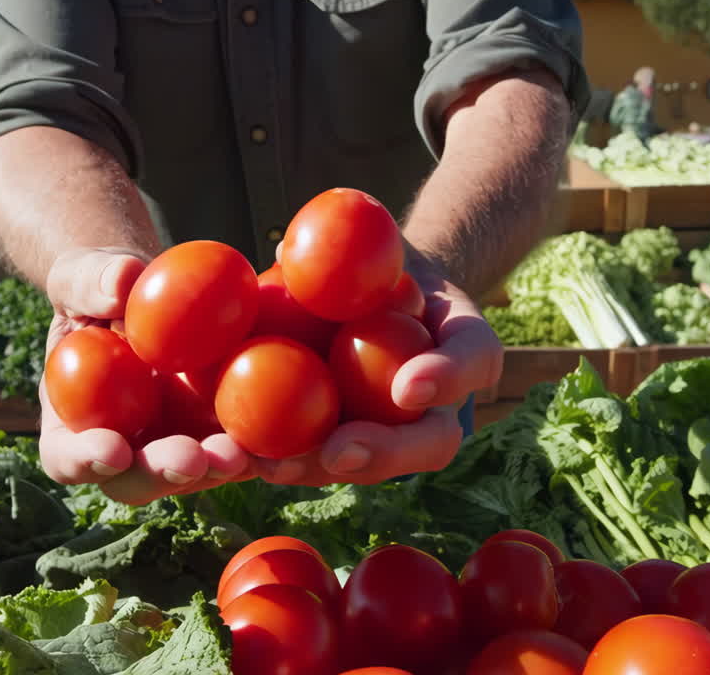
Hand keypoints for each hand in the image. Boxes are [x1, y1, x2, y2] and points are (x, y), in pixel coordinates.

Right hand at [37, 247, 254, 505]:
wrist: (148, 294)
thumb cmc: (97, 288)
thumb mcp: (82, 276)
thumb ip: (91, 282)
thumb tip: (121, 283)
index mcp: (72, 422)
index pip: (67, 456)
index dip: (85, 461)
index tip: (112, 449)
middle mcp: (123, 447)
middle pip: (135, 479)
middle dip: (162, 471)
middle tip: (191, 458)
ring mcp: (172, 444)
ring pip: (191, 472)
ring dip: (215, 467)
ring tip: (239, 452)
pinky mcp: (217, 432)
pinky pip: (237, 445)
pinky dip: (255, 444)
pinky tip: (277, 433)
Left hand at [251, 254, 502, 485]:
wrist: (379, 296)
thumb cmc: (383, 260)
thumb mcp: (379, 238)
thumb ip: (355, 244)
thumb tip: (284, 255)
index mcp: (465, 347)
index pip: (473, 360)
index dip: (448, 377)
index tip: (407, 387)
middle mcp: (443, 402)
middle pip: (431, 443)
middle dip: (385, 452)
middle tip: (339, 451)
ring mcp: (400, 431)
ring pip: (374, 464)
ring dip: (320, 470)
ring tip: (273, 466)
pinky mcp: (349, 442)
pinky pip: (321, 459)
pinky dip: (280, 461)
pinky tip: (236, 461)